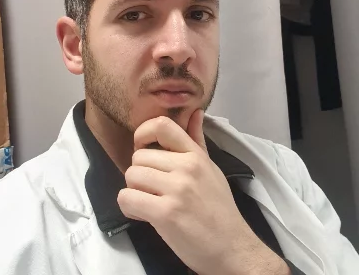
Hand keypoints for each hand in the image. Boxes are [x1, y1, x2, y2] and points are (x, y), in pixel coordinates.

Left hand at [117, 110, 289, 274]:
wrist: (232, 248)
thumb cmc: (219, 208)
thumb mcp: (211, 168)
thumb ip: (197, 140)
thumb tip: (195, 112)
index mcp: (195, 155)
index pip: (162, 126)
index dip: (143, 132)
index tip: (141, 146)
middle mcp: (186, 167)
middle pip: (138, 157)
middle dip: (140, 174)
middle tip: (152, 189)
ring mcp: (176, 189)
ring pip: (131, 176)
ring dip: (134, 191)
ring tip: (149, 202)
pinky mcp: (166, 213)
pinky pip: (127, 198)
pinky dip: (129, 207)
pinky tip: (143, 213)